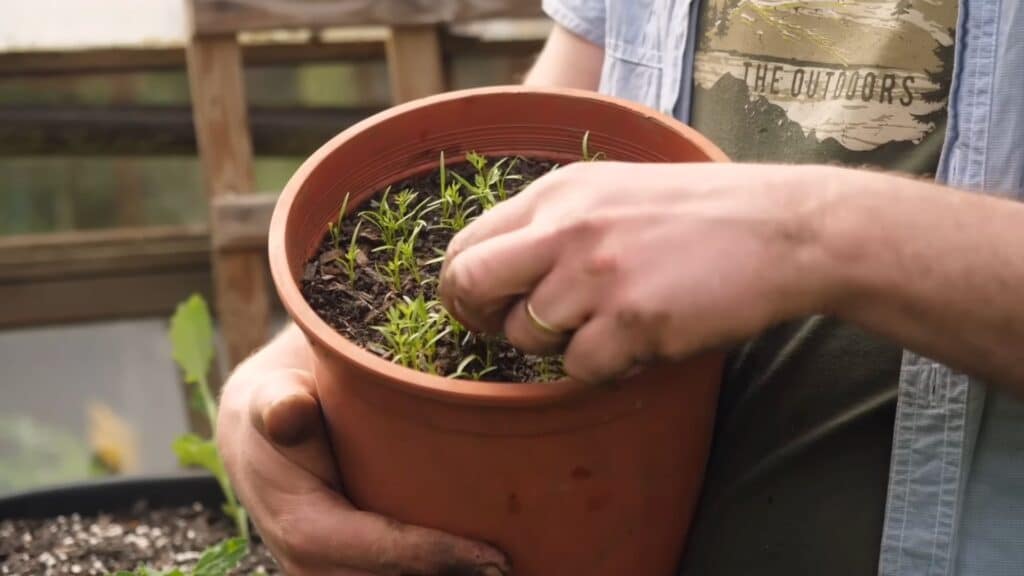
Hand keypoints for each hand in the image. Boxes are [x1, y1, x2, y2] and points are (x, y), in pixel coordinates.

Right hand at [216, 330, 510, 575]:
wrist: (259, 438)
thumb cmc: (278, 407)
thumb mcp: (274, 397)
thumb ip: (280, 404)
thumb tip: (285, 410)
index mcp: (303, 527)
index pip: (380, 550)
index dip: (436, 556)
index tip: (497, 557)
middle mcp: (313, 568)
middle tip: (516, 568)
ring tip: (512, 570)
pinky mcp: (350, 573)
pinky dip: (440, 574)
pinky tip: (483, 569)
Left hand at [439, 162, 840, 382]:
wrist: (781, 228)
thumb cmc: (700, 213)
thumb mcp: (614, 189)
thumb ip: (554, 222)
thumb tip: (500, 271)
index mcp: (557, 193)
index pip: (466, 243)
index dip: (462, 285)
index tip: (482, 306)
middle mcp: (566, 228)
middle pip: (472, 284)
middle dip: (479, 318)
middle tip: (509, 332)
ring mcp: (596, 274)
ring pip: (527, 336)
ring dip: (560, 346)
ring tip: (609, 326)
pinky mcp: (631, 320)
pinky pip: (580, 368)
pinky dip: (604, 367)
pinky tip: (640, 342)